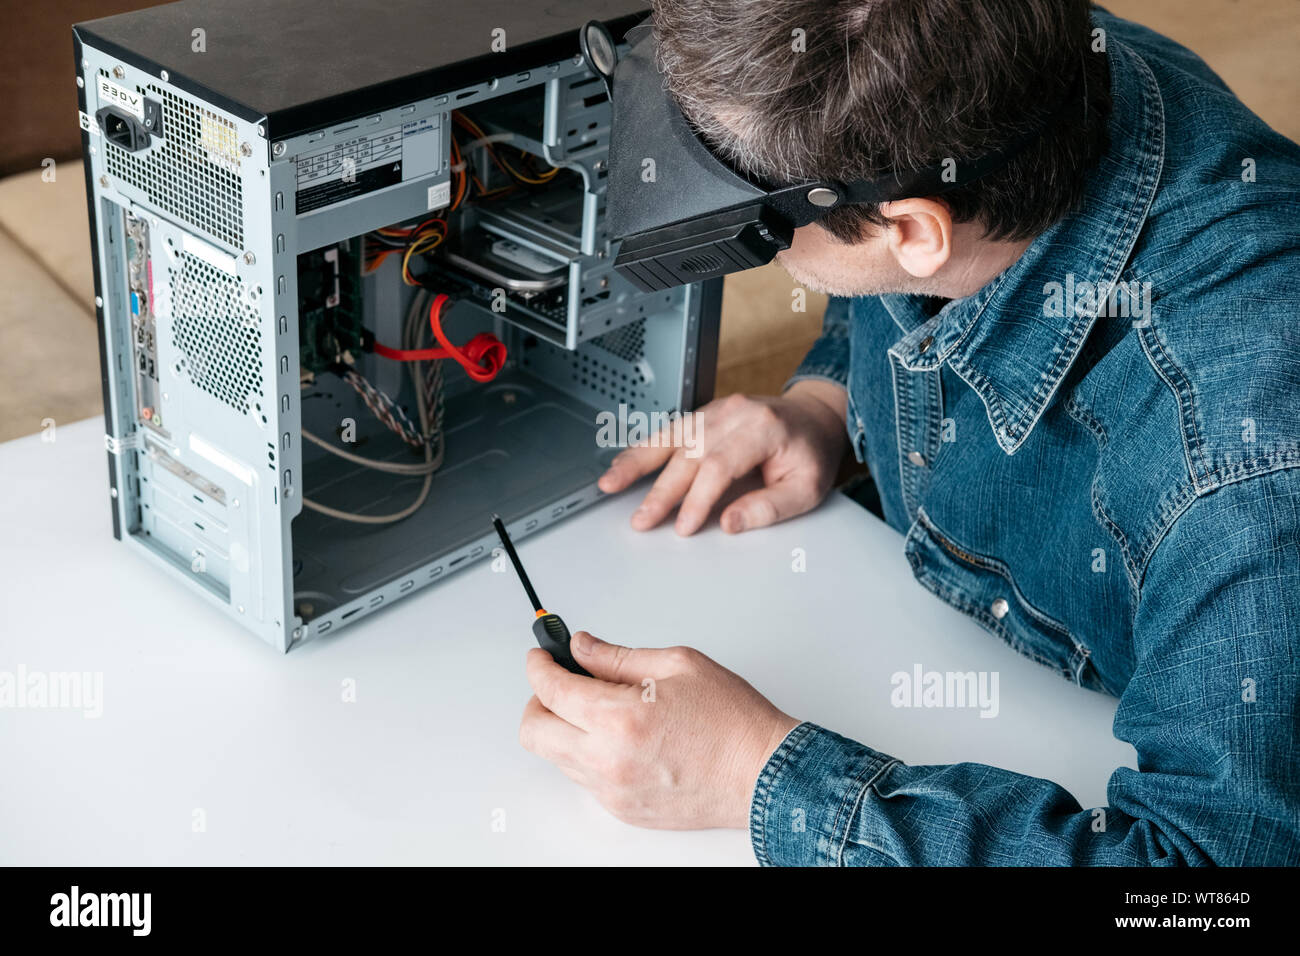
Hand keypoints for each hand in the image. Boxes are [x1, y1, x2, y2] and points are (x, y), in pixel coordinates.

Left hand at [519, 632, 800, 829]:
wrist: (764, 775)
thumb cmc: (732, 722)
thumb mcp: (678, 665)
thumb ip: (618, 656)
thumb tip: (583, 647)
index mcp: (619, 719)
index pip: (551, 690)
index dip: (539, 666)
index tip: (541, 656)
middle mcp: (608, 761)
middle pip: (534, 731)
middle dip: (538, 700)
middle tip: (557, 683)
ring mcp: (613, 791)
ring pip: (556, 757)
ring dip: (563, 728)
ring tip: (597, 707)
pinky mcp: (623, 809)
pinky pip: (583, 778)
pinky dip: (587, 753)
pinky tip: (616, 736)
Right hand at [597, 381, 848, 535]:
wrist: (813, 418)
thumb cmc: (810, 453)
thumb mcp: (806, 489)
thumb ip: (769, 508)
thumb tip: (729, 524)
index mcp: (763, 427)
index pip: (720, 465)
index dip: (697, 498)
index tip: (683, 525)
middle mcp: (735, 412)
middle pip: (689, 452)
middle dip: (661, 490)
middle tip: (642, 519)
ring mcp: (716, 410)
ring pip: (670, 436)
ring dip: (637, 462)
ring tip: (610, 483)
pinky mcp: (704, 416)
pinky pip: (668, 430)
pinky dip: (643, 448)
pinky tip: (622, 463)